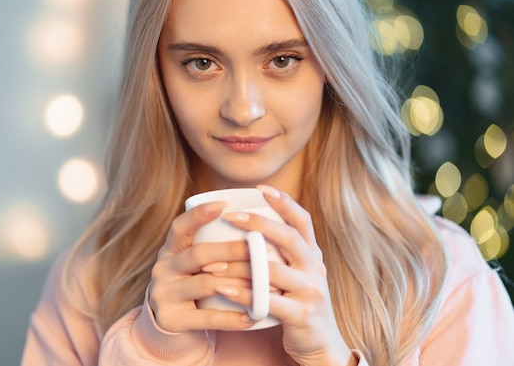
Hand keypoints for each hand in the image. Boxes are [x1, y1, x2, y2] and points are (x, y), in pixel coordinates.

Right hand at [148, 201, 256, 332]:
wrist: (167, 329)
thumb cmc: (192, 288)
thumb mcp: (192, 266)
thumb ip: (212, 248)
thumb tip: (256, 225)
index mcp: (170, 250)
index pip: (180, 227)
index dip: (199, 215)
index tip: (224, 204)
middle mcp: (163, 269)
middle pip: (198, 254)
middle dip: (230, 250)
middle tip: (258, 247)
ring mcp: (164, 295)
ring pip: (206, 284)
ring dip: (239, 283)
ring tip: (264, 283)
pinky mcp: (172, 319)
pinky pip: (207, 318)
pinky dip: (233, 317)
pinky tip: (254, 315)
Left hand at [217, 185, 353, 365]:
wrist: (321, 345)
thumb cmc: (299, 304)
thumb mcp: (298, 274)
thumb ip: (283, 253)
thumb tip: (251, 224)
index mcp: (312, 255)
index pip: (303, 221)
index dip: (284, 203)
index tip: (262, 189)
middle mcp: (315, 269)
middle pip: (289, 238)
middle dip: (259, 224)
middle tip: (232, 216)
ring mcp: (311, 292)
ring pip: (274, 270)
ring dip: (241, 263)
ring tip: (213, 259)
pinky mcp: (302, 315)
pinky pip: (270, 301)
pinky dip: (245, 294)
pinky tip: (223, 290)